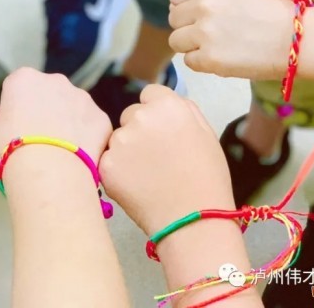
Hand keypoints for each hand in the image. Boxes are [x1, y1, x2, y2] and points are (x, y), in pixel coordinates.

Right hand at [0, 68, 111, 167]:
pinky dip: (86, 138)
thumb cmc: (10, 148)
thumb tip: (0, 119)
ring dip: (68, 121)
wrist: (49, 172)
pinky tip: (78, 157)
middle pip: (49, 92)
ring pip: (73, 107)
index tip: (16, 126)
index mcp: (25, 79)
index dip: (17, 106)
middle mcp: (56, 80)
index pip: (18, 86)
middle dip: (45, 109)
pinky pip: (91, 125)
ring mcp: (83, 97)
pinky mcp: (101, 117)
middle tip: (39, 138)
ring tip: (60, 151)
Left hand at [100, 85, 233, 234]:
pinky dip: (118, 171)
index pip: (150, 94)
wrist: (194, 220)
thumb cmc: (207, 178)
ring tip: (148, 176)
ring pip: (119, 138)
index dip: (156, 111)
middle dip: (140, 130)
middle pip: (131, 114)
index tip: (162, 130)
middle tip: (155, 157)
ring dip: (127, 150)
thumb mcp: (207, 134)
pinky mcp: (106, 164)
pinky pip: (109, 160)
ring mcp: (120, 140)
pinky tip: (136, 186)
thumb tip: (169, 99)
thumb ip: (186, 109)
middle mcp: (140, 116)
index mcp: (167, 105)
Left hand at [169, 0, 291, 80]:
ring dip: (192, 45)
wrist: (298, 38)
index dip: (185, 6)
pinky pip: (189, 61)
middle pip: (174, 18)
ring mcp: (205, 31)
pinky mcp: (209, 58)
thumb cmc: (273, 12)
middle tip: (210, 32)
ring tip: (215, 45)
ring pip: (176, 40)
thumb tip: (180, 4)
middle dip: (188, 25)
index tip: (198, 14)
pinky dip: (202, 62)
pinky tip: (223, 56)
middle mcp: (204, 3)